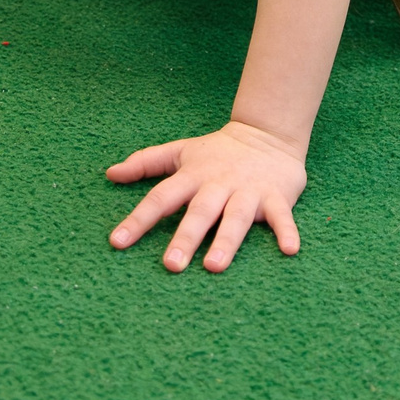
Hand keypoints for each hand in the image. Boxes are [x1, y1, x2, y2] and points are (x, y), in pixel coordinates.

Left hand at [107, 120, 306, 272]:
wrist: (267, 133)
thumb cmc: (217, 151)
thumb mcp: (180, 152)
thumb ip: (145, 163)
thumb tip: (110, 173)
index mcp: (192, 176)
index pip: (160, 198)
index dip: (138, 219)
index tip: (117, 242)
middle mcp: (218, 184)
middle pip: (200, 212)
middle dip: (186, 238)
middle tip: (171, 265)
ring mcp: (248, 190)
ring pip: (236, 217)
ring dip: (226, 241)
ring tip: (214, 266)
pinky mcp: (276, 196)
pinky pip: (282, 216)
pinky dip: (287, 232)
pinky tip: (289, 250)